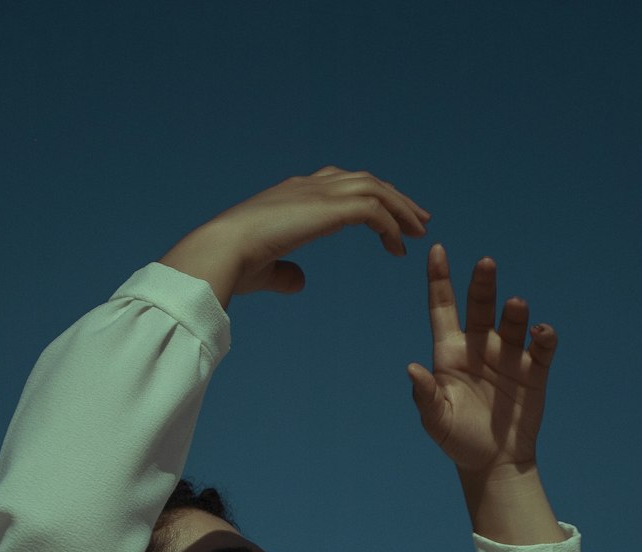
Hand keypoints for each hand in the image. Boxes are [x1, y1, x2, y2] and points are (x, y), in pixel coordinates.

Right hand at [206, 166, 431, 296]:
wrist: (222, 250)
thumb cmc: (234, 264)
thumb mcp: (265, 269)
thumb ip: (285, 273)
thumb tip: (301, 281)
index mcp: (293, 194)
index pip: (339, 184)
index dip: (366, 198)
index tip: (386, 218)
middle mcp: (308, 186)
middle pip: (364, 180)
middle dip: (394, 198)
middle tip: (418, 219)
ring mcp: (318, 192)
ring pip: (375, 189)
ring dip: (400, 209)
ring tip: (418, 231)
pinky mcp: (328, 207)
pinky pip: (373, 210)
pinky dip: (390, 226)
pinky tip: (398, 248)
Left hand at [407, 244, 557, 475]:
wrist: (493, 463)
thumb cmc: (458, 440)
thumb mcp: (436, 421)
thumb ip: (425, 395)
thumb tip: (411, 369)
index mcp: (451, 352)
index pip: (443, 307)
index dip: (439, 279)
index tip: (436, 249)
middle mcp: (480, 346)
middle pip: (481, 305)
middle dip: (483, 283)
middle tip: (486, 264)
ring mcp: (508, 355)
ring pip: (512, 321)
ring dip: (514, 310)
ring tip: (516, 305)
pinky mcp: (534, 370)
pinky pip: (541, 347)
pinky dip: (544, 336)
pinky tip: (541, 332)